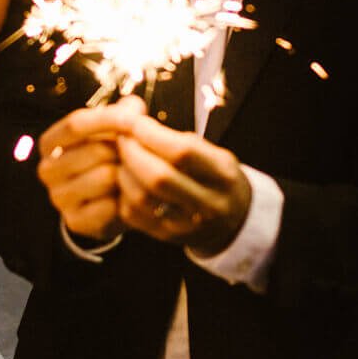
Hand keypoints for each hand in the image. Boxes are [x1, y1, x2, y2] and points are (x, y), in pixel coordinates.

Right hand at [36, 96, 145, 241]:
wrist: (108, 200)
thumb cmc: (110, 156)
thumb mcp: (114, 130)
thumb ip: (123, 113)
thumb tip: (133, 108)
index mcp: (50, 143)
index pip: (75, 124)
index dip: (107, 119)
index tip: (134, 121)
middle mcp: (47, 170)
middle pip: (94, 150)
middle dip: (123, 150)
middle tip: (138, 154)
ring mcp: (58, 198)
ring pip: (104, 177)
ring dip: (126, 175)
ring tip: (133, 174)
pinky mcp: (74, 221)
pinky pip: (109, 206)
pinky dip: (124, 201)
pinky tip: (128, 196)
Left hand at [114, 116, 251, 255]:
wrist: (234, 221)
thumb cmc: (218, 178)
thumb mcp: (216, 154)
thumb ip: (182, 141)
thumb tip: (138, 122)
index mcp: (222, 176)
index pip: (183, 153)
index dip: (152, 134)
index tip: (136, 122)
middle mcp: (208, 204)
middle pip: (158, 177)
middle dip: (132, 152)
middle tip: (123, 137)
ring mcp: (186, 225)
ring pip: (140, 197)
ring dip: (124, 171)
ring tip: (123, 157)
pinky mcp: (166, 236)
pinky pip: (132, 213)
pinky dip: (123, 191)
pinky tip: (127, 178)